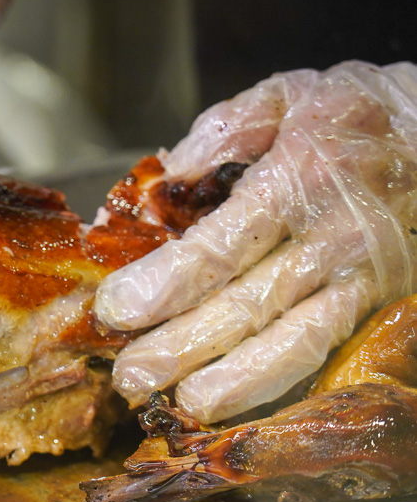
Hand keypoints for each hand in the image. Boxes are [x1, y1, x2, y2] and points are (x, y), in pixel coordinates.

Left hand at [95, 61, 416, 422]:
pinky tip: (241, 402)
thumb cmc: (355, 112)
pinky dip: (285, 382)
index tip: (115, 310)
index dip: (164, 284)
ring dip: (236, 382)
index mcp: (299, 177)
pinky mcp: (386, 302)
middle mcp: (335, 236)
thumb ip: (225, 129)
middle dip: (183, 346)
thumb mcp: (287, 94)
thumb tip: (170, 173)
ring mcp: (367, 277)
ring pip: (298, 342)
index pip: (220, 246)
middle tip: (130, 377)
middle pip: (249, 305)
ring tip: (183, 406)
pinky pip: (332, 350)